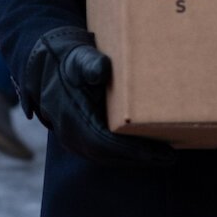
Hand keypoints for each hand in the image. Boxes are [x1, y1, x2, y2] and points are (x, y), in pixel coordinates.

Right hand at [16, 27, 174, 166]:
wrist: (47, 66)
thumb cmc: (70, 60)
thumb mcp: (80, 57)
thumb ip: (90, 63)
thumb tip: (101, 70)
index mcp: (72, 115)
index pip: (105, 142)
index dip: (133, 150)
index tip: (158, 151)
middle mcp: (70, 133)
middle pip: (109, 155)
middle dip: (139, 158)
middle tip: (169, 157)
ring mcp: (72, 140)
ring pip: (105, 158)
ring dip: (133, 160)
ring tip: (162, 157)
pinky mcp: (77, 140)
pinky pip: (102, 154)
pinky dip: (123, 156)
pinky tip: (143, 153)